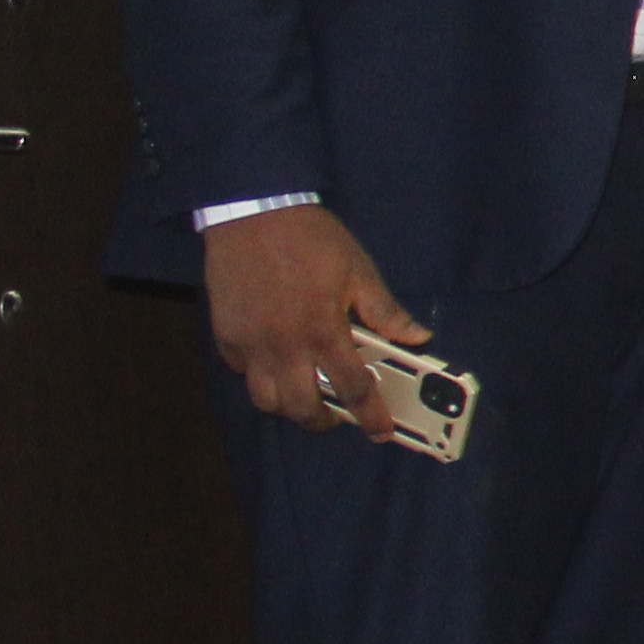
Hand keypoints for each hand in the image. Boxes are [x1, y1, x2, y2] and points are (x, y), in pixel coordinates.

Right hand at [205, 203, 420, 440]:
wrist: (253, 213)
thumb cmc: (310, 239)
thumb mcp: (359, 270)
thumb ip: (386, 311)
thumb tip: (417, 336)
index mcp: (323, 331)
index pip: (353, 388)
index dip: (370, 415)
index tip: (380, 431)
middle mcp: (284, 346)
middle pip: (301, 408)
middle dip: (323, 421)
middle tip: (337, 416)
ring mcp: (250, 344)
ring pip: (265, 400)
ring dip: (287, 405)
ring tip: (304, 395)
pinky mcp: (225, 335)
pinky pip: (241, 372)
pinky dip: (259, 377)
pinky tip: (274, 364)